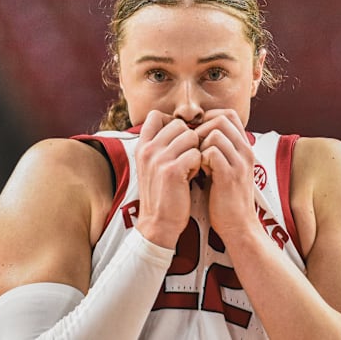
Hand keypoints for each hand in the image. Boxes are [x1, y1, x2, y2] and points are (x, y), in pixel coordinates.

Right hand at [134, 110, 200, 248]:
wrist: (158, 224)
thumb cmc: (161, 194)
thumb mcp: (152, 166)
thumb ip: (160, 145)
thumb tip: (179, 126)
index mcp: (142, 146)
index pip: (155, 115)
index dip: (172, 123)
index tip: (179, 140)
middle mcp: (147, 149)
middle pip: (178, 124)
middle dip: (189, 139)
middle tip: (187, 158)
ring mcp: (158, 159)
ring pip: (190, 136)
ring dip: (196, 151)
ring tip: (190, 168)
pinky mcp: (172, 171)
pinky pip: (196, 153)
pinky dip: (199, 164)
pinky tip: (192, 177)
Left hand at [194, 109, 257, 239]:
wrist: (238, 226)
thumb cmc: (225, 199)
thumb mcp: (224, 169)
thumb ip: (217, 151)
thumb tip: (195, 135)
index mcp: (244, 148)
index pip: (229, 115)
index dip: (209, 119)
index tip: (197, 135)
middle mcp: (245, 151)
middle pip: (222, 119)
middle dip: (201, 129)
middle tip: (193, 147)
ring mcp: (239, 162)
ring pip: (216, 133)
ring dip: (199, 144)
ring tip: (196, 160)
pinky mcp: (230, 175)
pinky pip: (212, 152)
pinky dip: (200, 158)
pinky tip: (198, 171)